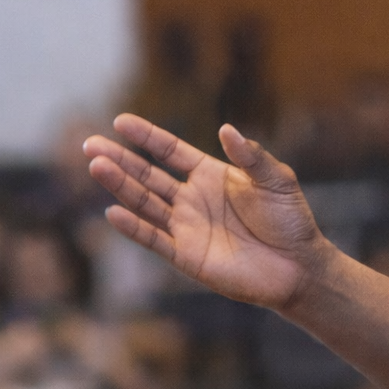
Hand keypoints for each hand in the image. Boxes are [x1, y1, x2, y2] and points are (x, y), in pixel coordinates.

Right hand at [84, 114, 328, 310]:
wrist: (298, 266)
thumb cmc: (290, 220)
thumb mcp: (276, 180)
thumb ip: (251, 157)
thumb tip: (226, 129)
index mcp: (210, 174)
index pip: (169, 151)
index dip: (146, 137)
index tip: (120, 122)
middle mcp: (192, 198)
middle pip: (147, 175)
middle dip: (119, 159)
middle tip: (90, 146)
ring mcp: (186, 227)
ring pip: (144, 203)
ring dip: (120, 186)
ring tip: (96, 167)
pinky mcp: (186, 255)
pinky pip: (154, 239)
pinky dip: (134, 227)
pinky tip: (113, 211)